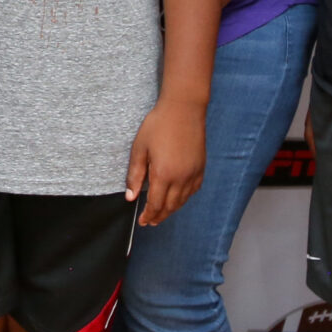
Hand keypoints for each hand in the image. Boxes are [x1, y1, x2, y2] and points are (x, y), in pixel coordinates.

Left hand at [126, 93, 207, 226]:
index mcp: (163, 174)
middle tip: (151, 222)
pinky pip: (193, 190)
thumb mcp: (139, 149)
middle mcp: (181, 178)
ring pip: (183, 200)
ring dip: (172, 210)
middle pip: (170, 206)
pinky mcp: (201, 167)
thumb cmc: (158, 125)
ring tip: (162, 214)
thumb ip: (135, 175)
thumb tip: (131, 197)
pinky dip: (185, 199)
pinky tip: (179, 199)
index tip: (143, 221)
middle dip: (159, 216)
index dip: (149, 215)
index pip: (156, 204)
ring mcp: (193, 173)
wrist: (183, 109)